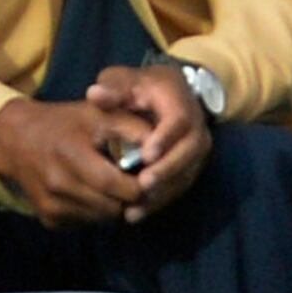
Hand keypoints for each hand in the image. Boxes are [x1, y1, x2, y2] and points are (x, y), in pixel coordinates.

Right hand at [0, 95, 150, 229]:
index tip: (150, 177)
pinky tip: (95, 193)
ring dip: (115, 207)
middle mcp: (58, 185)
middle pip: (113, 208)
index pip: (119, 186)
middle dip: (131, 199)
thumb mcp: (98, 113)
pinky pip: (86, 223)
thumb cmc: (65, 123)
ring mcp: (51, 206)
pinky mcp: (48, 220)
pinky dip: (97, 212)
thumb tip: (163, 145)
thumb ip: (132, 126)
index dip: (141, 186)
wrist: (16, 139)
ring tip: (118, 187)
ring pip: (102, 220)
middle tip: (140, 185)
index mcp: (72, 155)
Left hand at [85, 61, 216, 214]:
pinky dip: (160, 200)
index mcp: (179, 99)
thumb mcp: (123, 79)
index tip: (146, 155)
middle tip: (142, 185)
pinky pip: (180, 186)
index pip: (179, 120)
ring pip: (187, 173)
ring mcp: (196, 148)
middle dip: (167, 170)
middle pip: (190, 151)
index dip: (165, 139)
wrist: (164, 95)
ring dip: (163, 192)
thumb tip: (94, 95)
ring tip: (136, 207)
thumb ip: (111, 88)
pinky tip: (138, 213)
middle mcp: (196, 124)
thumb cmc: (138, 87)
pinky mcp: (191, 166)